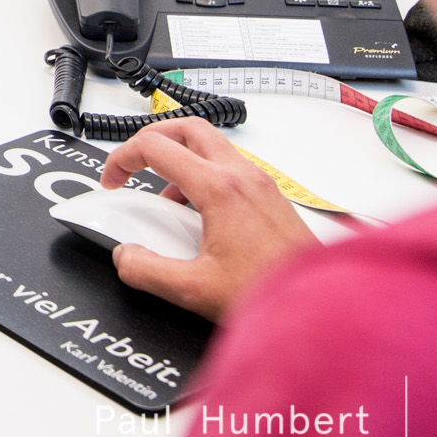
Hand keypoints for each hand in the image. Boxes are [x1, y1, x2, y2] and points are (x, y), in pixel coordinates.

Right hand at [99, 117, 318, 320]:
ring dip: (181, 159)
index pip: (156, 147)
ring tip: (166, 197)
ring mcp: (262, 185)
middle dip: (153, 140)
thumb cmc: (271, 292)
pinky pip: (230, 169)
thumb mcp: (192, 289)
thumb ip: (146, 270)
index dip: (123, 159)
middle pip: (188, 128)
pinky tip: (199, 216)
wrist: (322, 308)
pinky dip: (205, 177)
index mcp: (220, 189)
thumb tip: (125, 256)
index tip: (113, 181)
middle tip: (135, 165)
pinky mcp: (273, 200)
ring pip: (212, 147)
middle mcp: (244, 177)